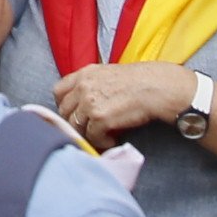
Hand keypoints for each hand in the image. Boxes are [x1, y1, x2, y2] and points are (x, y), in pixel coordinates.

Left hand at [53, 61, 195, 148]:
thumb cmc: (139, 81)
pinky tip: (112, 140)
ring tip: (102, 136)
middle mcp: (83, 86)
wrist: (157, 87)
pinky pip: (92, 137)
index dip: (64, 105)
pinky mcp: (100, 118)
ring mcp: (90, 103)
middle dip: (75, 123)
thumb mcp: (108, 73)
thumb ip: (91, 84)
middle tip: (89, 129)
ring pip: (76, 126)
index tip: (74, 114)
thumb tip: (82, 102)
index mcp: (84, 74)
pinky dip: (101, 142)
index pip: (58, 91)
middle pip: (64, 111)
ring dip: (87, 134)